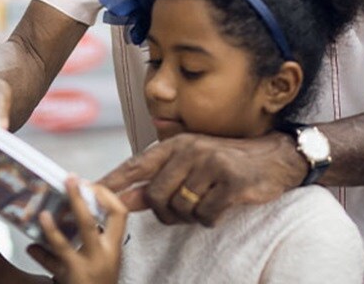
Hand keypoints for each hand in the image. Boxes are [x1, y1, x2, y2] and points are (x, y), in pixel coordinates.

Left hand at [28, 178, 127, 283]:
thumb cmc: (101, 281)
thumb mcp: (107, 259)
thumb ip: (97, 239)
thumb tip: (77, 210)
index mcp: (113, 248)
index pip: (119, 214)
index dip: (106, 196)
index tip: (92, 184)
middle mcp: (101, 257)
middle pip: (89, 223)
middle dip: (78, 199)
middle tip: (70, 180)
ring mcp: (83, 270)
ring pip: (64, 246)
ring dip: (50, 229)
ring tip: (41, 214)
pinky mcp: (68, 280)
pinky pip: (51, 265)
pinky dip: (40, 254)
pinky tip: (31, 246)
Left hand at [97, 132, 305, 226]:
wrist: (274, 158)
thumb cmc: (227, 162)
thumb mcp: (190, 166)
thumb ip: (157, 181)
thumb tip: (125, 198)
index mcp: (176, 144)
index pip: (135, 164)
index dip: (112, 181)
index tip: (89, 192)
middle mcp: (190, 150)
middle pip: (156, 196)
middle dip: (165, 213)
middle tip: (180, 213)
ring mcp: (210, 164)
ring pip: (180, 209)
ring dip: (190, 217)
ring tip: (204, 205)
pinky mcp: (230, 182)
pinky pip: (205, 215)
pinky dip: (210, 219)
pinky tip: (220, 208)